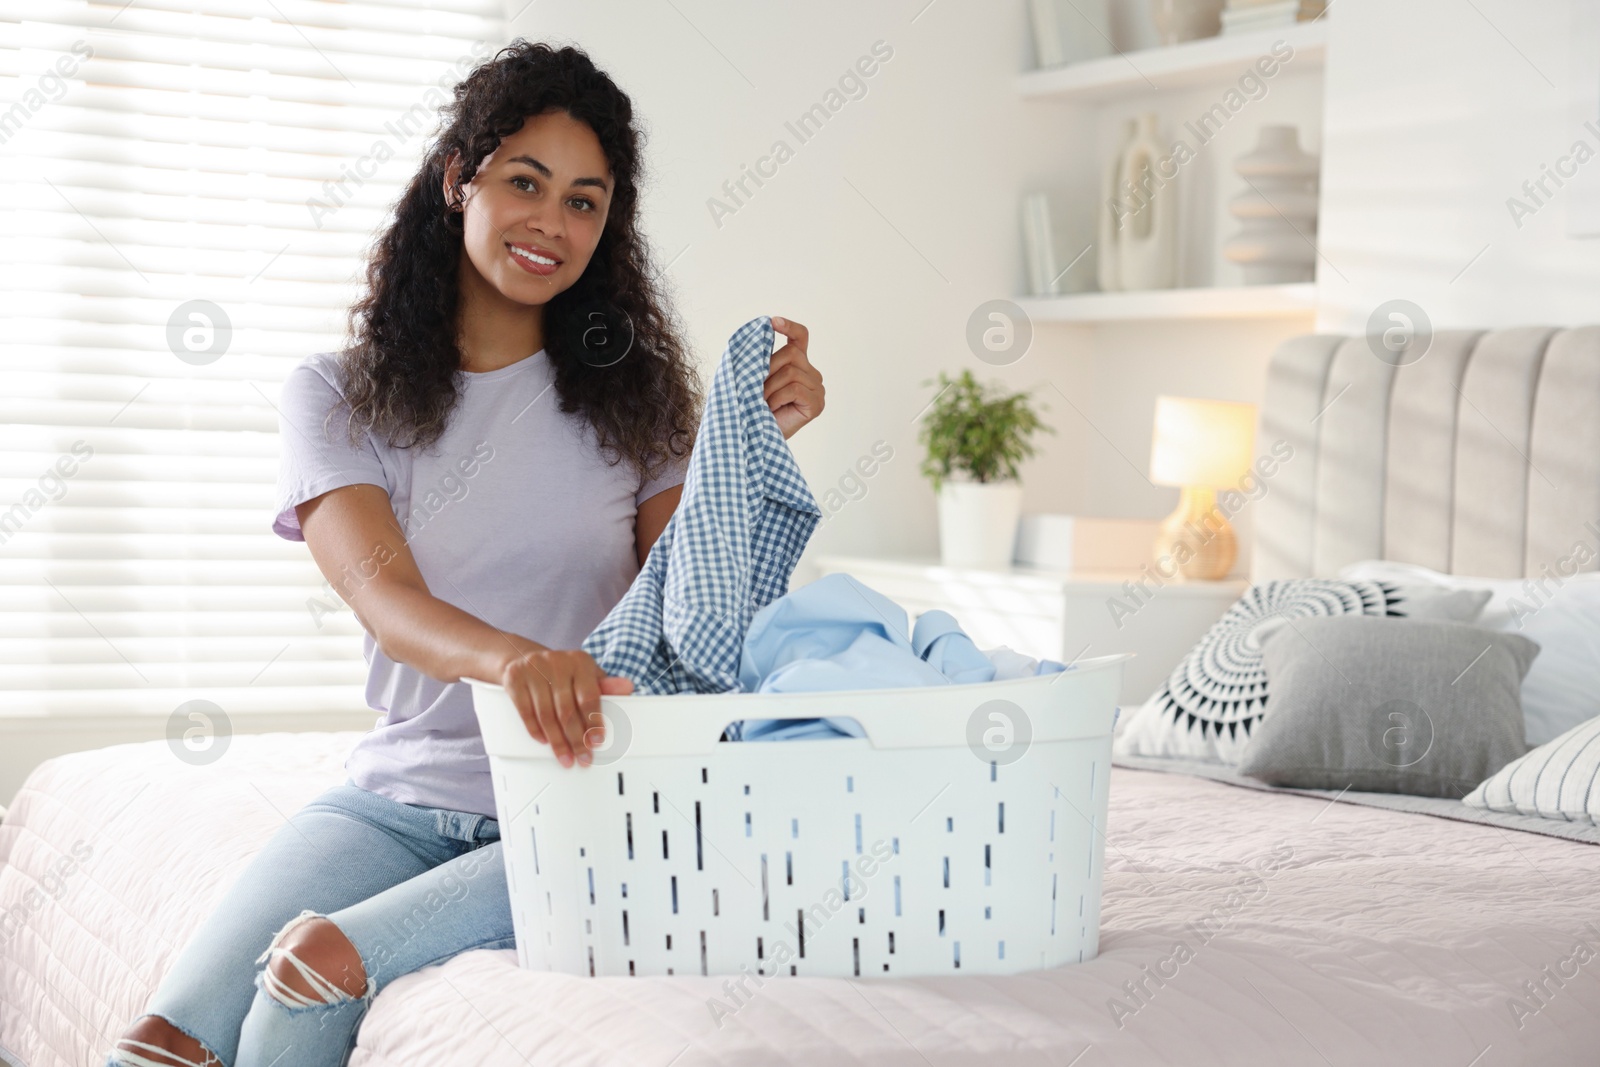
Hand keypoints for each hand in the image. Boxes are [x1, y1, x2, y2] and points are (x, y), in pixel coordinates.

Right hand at [499, 648, 633, 767]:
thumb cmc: (562, 672)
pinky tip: (544, 741)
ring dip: (556, 741)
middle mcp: (557, 662)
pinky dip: (535, 729)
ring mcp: (534, 668)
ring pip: (546, 714)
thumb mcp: (586, 675)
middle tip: (582, 757)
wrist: (524, 657)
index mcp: (580, 661)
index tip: (596, 741)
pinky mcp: (515, 677)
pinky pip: (525, 710)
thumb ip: (605, 686)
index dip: (593, 722)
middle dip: (575, 739)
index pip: (589, 696)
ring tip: (565, 757)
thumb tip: (627, 687)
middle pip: (567, 710)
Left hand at [766, 315, 823, 438]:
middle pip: (790, 354)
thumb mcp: (754, 378)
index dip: (789, 327)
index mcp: (798, 364)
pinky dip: (777, 397)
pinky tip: (772, 409)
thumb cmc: (753, 408)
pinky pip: (795, 388)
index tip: (772, 322)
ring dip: (769, 387)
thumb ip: (760, 358)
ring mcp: (817, 388)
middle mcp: (811, 373)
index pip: (800, 337)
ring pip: (791, 372)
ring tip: (762, 402)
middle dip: (767, 368)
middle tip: (755, 389)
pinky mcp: (817, 403)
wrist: (755, 437)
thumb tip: (759, 336)